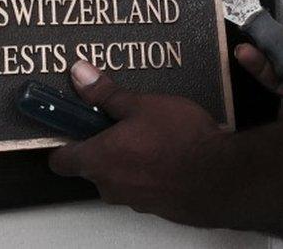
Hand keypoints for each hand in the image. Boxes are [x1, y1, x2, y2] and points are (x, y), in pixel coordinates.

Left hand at [48, 60, 229, 225]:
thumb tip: (79, 74)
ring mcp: (134, 200)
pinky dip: (149, 171)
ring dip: (128, 158)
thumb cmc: (181, 140)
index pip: (60, 161)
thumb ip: (106, 94)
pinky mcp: (157, 207)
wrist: (222, 177)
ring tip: (151, 134)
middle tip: (122, 122)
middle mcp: (110, 186)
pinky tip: (169, 152)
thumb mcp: (142, 104)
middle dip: (103, 145)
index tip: (73, 126)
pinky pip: (143, 186)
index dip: (63, 141)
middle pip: (92, 166)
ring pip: (119, 176)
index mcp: (98, 160)